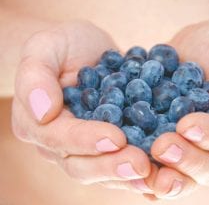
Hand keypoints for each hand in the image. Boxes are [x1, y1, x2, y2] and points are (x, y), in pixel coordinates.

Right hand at [11, 21, 153, 190]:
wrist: (90, 50)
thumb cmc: (64, 45)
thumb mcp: (45, 47)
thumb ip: (35, 76)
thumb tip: (41, 112)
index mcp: (38, 123)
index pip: (59, 138)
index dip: (85, 140)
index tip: (115, 137)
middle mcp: (60, 144)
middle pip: (81, 165)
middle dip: (110, 166)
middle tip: (140, 164)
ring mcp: (86, 148)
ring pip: (103, 171)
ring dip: (128, 174)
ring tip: (153, 171)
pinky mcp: (110, 145)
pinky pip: (122, 161)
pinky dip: (140, 170)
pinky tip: (161, 170)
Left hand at [147, 22, 208, 198]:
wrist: (204, 48)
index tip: (188, 125)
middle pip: (207, 168)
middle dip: (185, 160)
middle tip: (162, 147)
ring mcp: (190, 149)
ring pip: (181, 173)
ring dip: (161, 175)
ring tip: (141, 169)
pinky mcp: (164, 141)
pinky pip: (156, 163)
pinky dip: (142, 170)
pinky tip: (125, 168)